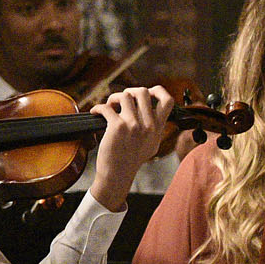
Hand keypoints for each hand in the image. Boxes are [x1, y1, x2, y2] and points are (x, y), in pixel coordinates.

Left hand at [88, 85, 177, 209]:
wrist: (118, 173)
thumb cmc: (132, 159)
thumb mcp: (152, 143)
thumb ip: (154, 127)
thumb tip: (151, 110)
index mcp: (158, 128)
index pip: (169, 100)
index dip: (158, 91)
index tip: (147, 93)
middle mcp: (148, 125)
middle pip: (143, 92)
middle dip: (130, 91)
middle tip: (122, 101)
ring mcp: (133, 125)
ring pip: (125, 96)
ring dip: (114, 98)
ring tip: (109, 106)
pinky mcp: (117, 128)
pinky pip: (106, 108)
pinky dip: (98, 108)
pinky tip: (96, 112)